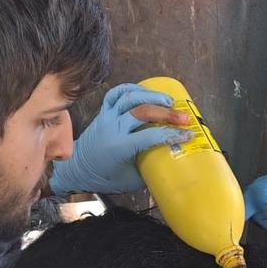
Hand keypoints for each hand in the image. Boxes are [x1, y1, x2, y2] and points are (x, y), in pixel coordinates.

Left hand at [49, 83, 192, 194]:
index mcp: (120, 148)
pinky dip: (132, 88)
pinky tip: (146, 91)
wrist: (79, 169)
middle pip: (142, 112)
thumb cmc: (106, 177)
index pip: (150, 137)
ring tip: (169, 101)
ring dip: (151, 96)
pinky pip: (116, 93)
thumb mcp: (132, 179)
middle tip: (183, 117)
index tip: (187, 134)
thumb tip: (174, 161)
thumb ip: (152, 168)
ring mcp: (107, 118)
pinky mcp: (103, 112)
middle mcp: (112, 129)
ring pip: (129, 98)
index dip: (171, 134)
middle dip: (165, 113)